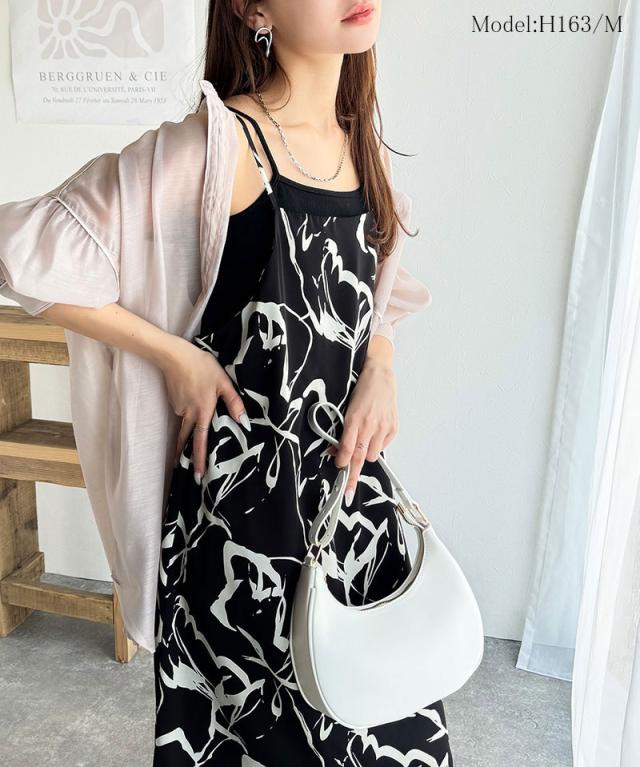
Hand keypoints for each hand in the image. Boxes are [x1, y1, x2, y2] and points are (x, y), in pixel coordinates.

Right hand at [159, 337, 250, 483]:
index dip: (200, 459)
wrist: (174, 356)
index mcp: (203, 412)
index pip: (201, 441)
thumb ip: (234, 402)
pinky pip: (181, 412)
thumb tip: (244, 422)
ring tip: (187, 445)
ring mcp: (179, 408)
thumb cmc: (202, 367)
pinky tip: (190, 401)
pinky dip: (186, 413)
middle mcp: (188, 414)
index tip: (199, 475)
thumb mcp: (223, 382)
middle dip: (186, 457)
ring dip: (184, 437)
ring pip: (184, 425)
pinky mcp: (174, 401)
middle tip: (189, 473)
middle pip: (187, 439)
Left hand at [330, 353, 397, 506]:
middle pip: (359, 458)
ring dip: (364, 454)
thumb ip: (342, 430)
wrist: (379, 373)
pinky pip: (383, 446)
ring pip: (371, 455)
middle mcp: (370, 425)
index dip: (342, 462)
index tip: (338, 471)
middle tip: (347, 493)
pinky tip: (373, 434)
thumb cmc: (360, 388)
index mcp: (354, 419)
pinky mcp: (393, 427)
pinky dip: (377, 445)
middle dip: (352, 477)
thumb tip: (335, 449)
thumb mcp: (345, 407)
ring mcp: (383, 427)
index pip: (347, 448)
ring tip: (361, 443)